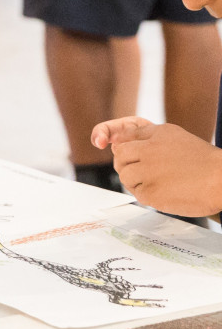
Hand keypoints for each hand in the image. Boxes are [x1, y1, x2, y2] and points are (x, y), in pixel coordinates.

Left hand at [92, 117, 221, 216]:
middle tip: (142, 172)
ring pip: (125, 177)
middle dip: (126, 165)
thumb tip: (118, 141)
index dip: (124, 151)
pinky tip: (162, 192)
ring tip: (155, 182)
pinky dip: (146, 194)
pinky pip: (137, 194)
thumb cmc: (201, 160)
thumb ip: (145, 134)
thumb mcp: (174, 135)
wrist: (221, 180)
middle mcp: (148, 151)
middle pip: (120, 158)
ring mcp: (148, 173)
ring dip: (135, 181)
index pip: (123, 140)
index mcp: (155, 135)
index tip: (132, 158)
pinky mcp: (151, 194)